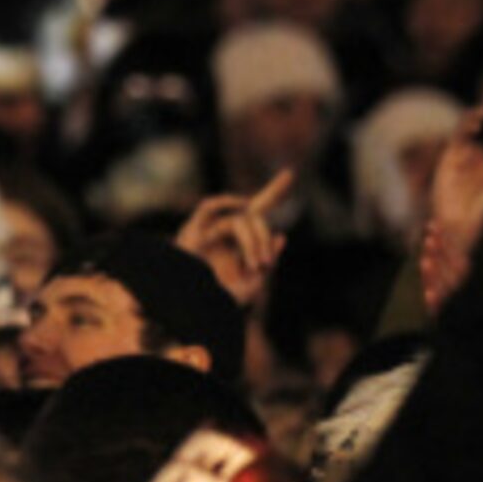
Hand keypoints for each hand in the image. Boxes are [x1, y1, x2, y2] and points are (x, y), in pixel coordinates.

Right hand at [175, 169, 293, 304]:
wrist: (191, 308)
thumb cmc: (220, 300)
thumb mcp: (253, 284)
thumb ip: (268, 260)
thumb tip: (281, 236)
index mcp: (241, 240)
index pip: (261, 210)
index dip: (275, 190)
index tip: (291, 172)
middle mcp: (227, 229)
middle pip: (255, 214)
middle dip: (264, 235)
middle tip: (264, 265)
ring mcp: (210, 227)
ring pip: (240, 219)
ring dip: (253, 239)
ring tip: (255, 264)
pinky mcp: (193, 229)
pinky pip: (211, 207)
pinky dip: (226, 205)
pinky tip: (240, 213)